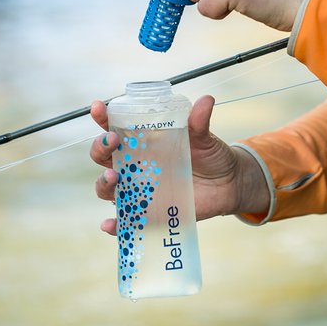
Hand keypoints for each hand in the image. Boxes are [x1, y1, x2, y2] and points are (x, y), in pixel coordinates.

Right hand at [90, 95, 269, 234]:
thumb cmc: (211, 155)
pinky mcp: (148, 212)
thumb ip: (199, 121)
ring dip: (103, 183)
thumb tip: (206, 101)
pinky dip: (114, 225)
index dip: (103, 118)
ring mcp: (138, 189)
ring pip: (107, 187)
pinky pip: (124, 221)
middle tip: (112, 142)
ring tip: (114, 177)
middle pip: (103, 157)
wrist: (228, 183)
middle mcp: (134, 165)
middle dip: (100, 148)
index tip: (98, 108)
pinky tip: (110, 224)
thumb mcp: (205, 137)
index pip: (115, 127)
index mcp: (143, 141)